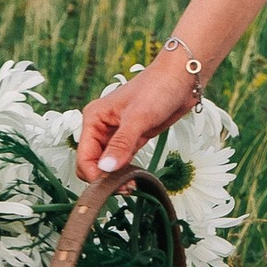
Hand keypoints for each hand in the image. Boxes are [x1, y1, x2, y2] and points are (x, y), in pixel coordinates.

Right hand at [76, 54, 202, 183]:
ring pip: (108, 164)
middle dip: (105, 178)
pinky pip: (122, 160)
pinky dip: (126, 171)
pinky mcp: (133, 138)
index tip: (112, 187)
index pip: (84, 157)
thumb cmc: (158, 88)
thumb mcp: (138, 117)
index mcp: (93, 119)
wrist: (182, 78)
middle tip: (126, 188)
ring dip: (116, 177)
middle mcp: (101, 127)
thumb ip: (121, 144)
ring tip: (132, 185)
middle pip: (93, 164)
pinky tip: (136, 178)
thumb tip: (106, 169)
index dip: (95, 175)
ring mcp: (116, 134)